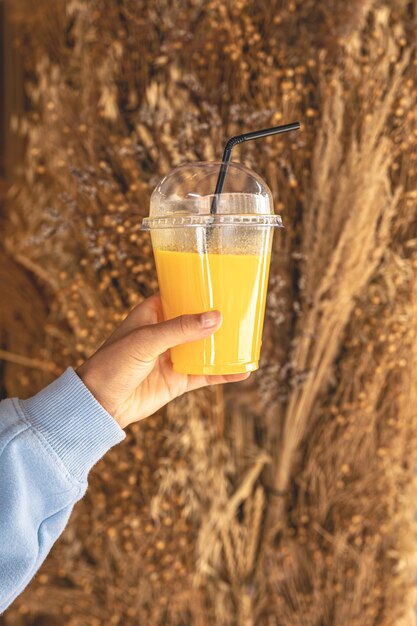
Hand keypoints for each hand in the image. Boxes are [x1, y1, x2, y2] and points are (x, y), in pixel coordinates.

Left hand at [76, 294, 249, 427]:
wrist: (98, 404)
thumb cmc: (112, 363)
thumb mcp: (146, 340)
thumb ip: (180, 329)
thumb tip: (216, 317)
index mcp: (154, 312)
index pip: (183, 294)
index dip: (203, 290)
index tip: (227, 284)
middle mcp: (166, 332)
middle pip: (199, 321)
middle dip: (221, 318)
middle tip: (248, 312)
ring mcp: (174, 356)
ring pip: (206, 347)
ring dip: (226, 345)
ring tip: (252, 340)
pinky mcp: (178, 380)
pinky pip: (206, 374)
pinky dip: (224, 373)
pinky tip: (242, 371)